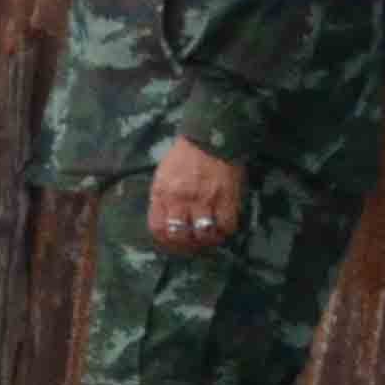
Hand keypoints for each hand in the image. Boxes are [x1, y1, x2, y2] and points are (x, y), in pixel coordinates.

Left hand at [146, 135, 243, 255]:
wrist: (208, 138)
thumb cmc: (183, 157)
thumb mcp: (162, 176)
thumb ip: (162, 199)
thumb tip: (166, 223)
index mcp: (162, 193)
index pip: (158, 228)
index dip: (165, 242)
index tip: (174, 244)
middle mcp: (180, 199)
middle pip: (179, 236)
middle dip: (186, 246)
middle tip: (193, 245)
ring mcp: (204, 198)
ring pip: (203, 234)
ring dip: (207, 240)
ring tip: (210, 238)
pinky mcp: (226, 196)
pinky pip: (227, 225)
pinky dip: (226, 231)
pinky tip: (224, 228)